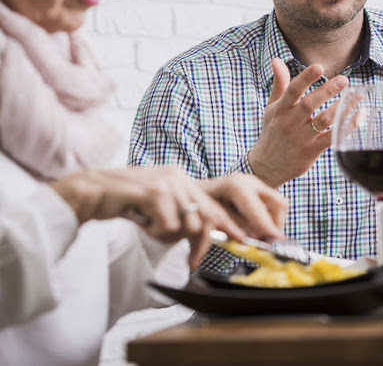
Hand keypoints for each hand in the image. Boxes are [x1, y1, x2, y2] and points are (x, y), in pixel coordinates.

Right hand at [49, 167, 287, 269]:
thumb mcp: (158, 208)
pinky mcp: (150, 190)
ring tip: (154, 231)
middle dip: (210, 238)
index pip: (212, 206)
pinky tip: (142, 222)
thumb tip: (201, 234)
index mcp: (182, 179)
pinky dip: (157, 231)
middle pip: (207, 214)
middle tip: (200, 257)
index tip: (242, 239)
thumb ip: (179, 216)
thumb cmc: (124, 203)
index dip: (228, 224)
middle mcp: (178, 177)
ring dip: (173, 235)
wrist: (89, 192)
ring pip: (189, 220)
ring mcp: (165, 181)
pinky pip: (168, 222)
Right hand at [247, 58, 348, 187]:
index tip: (319, 67)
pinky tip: (358, 116)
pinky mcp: (312, 150)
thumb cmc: (272, 132)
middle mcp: (290, 122)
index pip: (292, 90)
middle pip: (309, 104)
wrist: (267, 166)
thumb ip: (279, 84)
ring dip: (341, 108)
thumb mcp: (272, 107)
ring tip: (356, 96)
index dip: (306, 78)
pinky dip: (346, 127)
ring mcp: (301, 137)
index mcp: (280, 109)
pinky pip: (332, 138)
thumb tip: (277, 59)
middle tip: (344, 80)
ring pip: (323, 120)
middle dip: (327, 91)